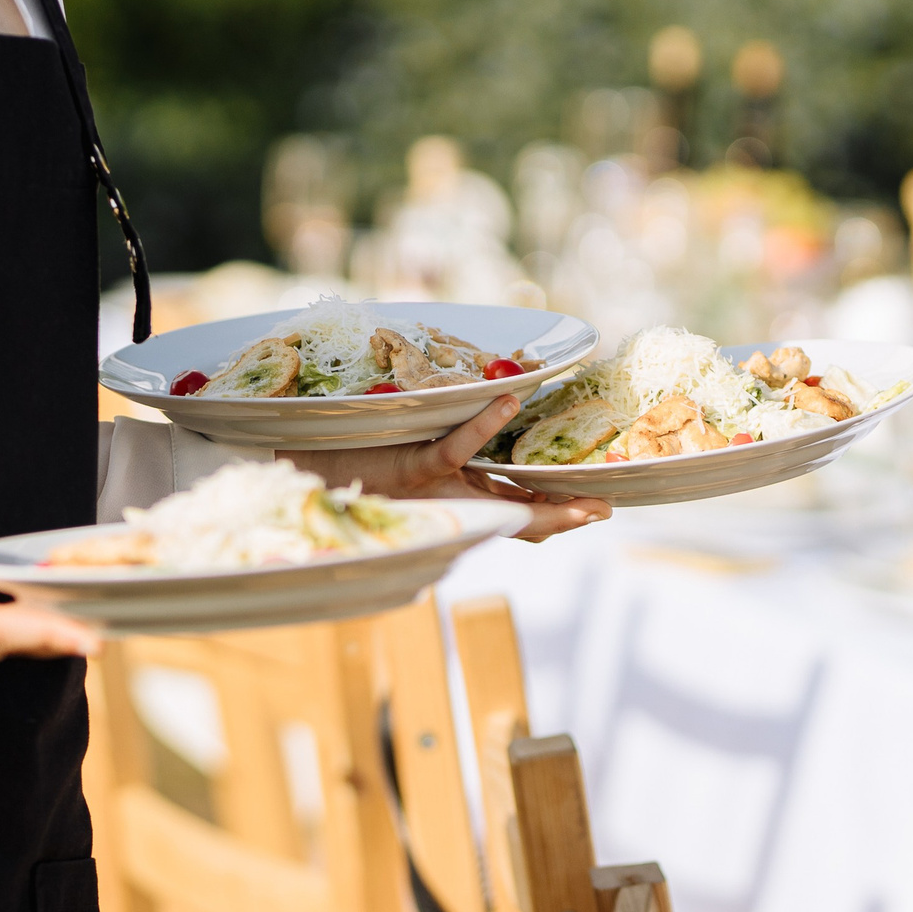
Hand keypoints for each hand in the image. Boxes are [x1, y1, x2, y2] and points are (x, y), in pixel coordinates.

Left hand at [284, 394, 610, 541]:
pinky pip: (455, 449)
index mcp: (462, 495)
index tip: (602, 505)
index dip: (561, 512)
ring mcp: (437, 488)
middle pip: (521, 518)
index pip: (521, 511)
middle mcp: (454, 499)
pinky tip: (508, 402)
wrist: (308, 460)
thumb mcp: (421, 441)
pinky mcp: (414, 469)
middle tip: (605, 511)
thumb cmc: (365, 447)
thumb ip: (459, 430)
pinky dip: (482, 425)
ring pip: (499, 500)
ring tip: (582, 492)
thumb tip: (503, 393)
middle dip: (566, 516)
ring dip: (543, 498)